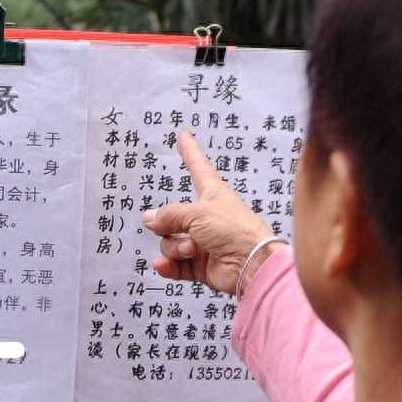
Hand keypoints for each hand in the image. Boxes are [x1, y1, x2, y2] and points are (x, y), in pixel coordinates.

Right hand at [142, 131, 279, 294]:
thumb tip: (149, 219)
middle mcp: (206, 216)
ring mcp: (202, 241)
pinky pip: (175, 264)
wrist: (252, 264)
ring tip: (191, 249)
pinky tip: (164, 264)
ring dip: (174, 246)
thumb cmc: (236, 230)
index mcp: (212, 193)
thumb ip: (169, 215)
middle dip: (167, 225)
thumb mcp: (198, 212)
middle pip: (171, 216)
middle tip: (173, 228)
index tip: (183, 136)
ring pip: (170, 241)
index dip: (189, 151)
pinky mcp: (200, 264)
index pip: (197, 166)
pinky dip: (168, 265)